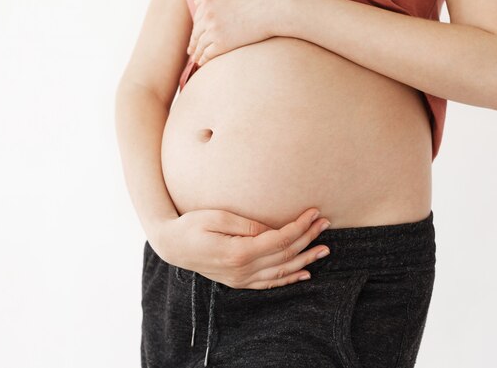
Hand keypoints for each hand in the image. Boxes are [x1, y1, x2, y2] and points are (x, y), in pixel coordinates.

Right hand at [156, 208, 331, 289]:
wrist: (171, 245)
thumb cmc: (191, 225)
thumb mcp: (217, 217)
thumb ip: (247, 225)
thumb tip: (273, 230)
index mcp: (239, 252)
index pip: (280, 239)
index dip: (300, 226)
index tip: (314, 212)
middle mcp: (243, 270)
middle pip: (285, 254)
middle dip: (308, 238)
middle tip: (325, 223)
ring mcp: (241, 279)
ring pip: (282, 271)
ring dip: (305, 259)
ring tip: (324, 249)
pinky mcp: (239, 281)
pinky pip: (270, 283)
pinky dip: (289, 279)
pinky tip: (304, 273)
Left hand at [187, 0, 288, 65]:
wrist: (275, 8)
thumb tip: (196, 1)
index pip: (198, 15)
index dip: (197, 27)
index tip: (196, 34)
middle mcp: (208, 13)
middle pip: (196, 31)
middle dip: (193, 41)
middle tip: (191, 50)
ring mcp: (214, 29)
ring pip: (200, 44)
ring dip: (196, 53)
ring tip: (196, 59)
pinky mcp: (222, 43)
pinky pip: (208, 54)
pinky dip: (203, 59)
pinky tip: (203, 63)